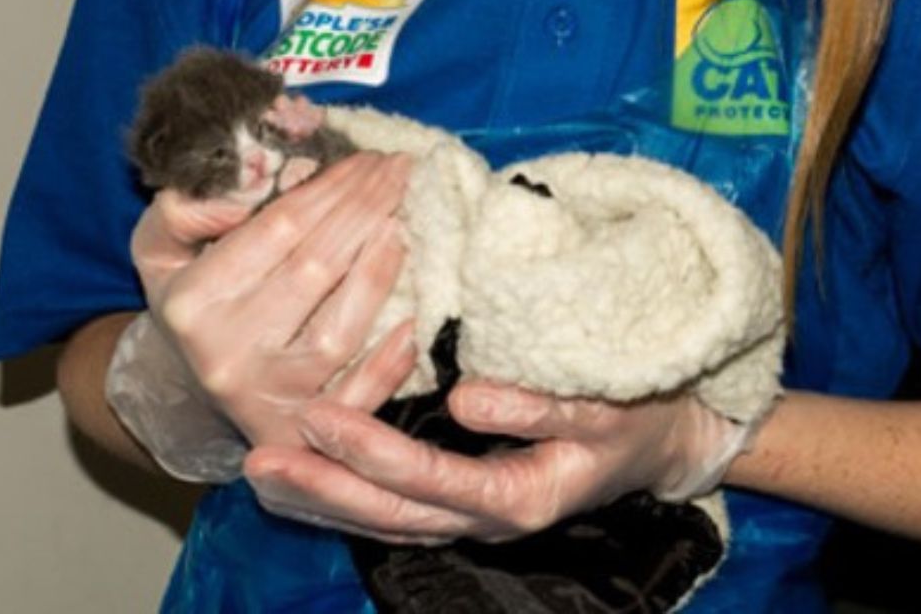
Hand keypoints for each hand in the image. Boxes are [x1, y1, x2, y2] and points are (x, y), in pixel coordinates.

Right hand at [129, 151, 410, 449]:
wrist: (180, 393)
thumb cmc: (192, 300)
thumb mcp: (159, 249)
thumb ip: (184, 209)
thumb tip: (245, 189)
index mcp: (192, 301)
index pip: (277, 228)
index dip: (330, 188)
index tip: (368, 157)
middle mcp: (225, 353)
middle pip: (314, 269)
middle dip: (366, 211)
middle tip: (401, 170)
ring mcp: (265, 397)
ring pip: (338, 332)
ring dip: (379, 273)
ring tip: (403, 222)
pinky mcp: (298, 431)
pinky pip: (353, 400)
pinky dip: (387, 366)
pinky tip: (413, 324)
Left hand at [243, 379, 752, 544]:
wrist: (661, 446)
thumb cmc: (635, 418)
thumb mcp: (602, 408)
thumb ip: (537, 407)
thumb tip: (463, 398)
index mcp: (517, 496)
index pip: (427, 477)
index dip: (369, 449)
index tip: (318, 415)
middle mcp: (486, 518)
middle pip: (390, 514)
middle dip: (323, 488)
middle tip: (259, 461)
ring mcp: (474, 516)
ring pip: (385, 522)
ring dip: (324, 502)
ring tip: (262, 478)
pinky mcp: (469, 502)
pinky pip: (399, 511)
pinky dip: (350, 500)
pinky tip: (313, 482)